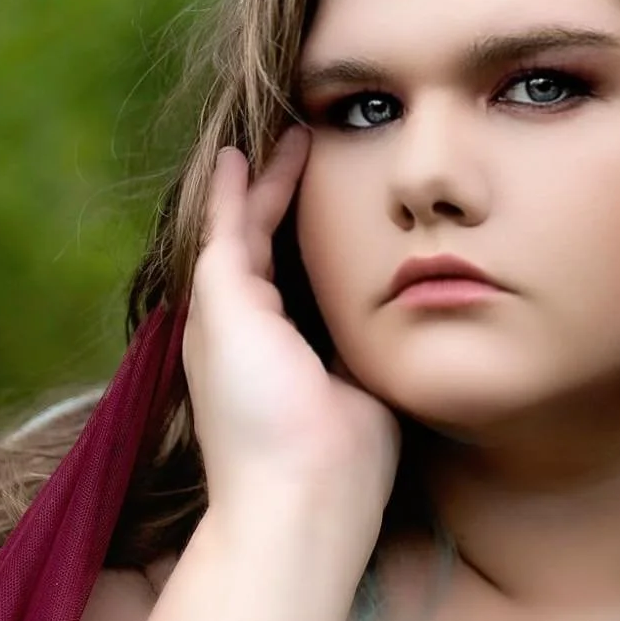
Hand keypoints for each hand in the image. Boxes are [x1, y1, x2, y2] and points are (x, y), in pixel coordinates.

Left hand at [183, 132, 400, 516]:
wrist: (310, 488)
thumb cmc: (255, 403)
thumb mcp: (221, 309)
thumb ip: (226, 242)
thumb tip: (229, 171)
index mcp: (227, 309)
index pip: (243, 224)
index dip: (264, 177)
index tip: (294, 132)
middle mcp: (271, 321)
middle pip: (286, 239)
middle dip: (302, 191)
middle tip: (333, 138)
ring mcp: (319, 342)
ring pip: (327, 264)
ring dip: (340, 223)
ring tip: (365, 174)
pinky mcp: (363, 362)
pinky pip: (368, 298)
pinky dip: (376, 263)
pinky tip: (397, 236)